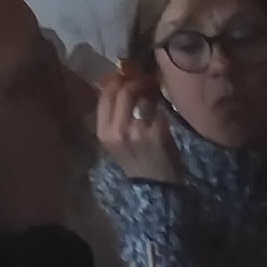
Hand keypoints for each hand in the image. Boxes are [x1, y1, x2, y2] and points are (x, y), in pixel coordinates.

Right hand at [96, 65, 179, 181]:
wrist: (155, 189)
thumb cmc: (135, 163)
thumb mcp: (116, 141)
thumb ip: (115, 116)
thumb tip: (121, 85)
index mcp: (103, 132)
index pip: (104, 95)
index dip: (116, 81)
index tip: (125, 77)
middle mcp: (117, 130)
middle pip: (122, 92)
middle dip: (134, 82)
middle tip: (144, 80)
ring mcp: (138, 131)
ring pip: (142, 99)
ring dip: (150, 92)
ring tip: (154, 92)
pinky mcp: (157, 134)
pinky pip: (159, 110)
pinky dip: (162, 108)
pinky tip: (163, 111)